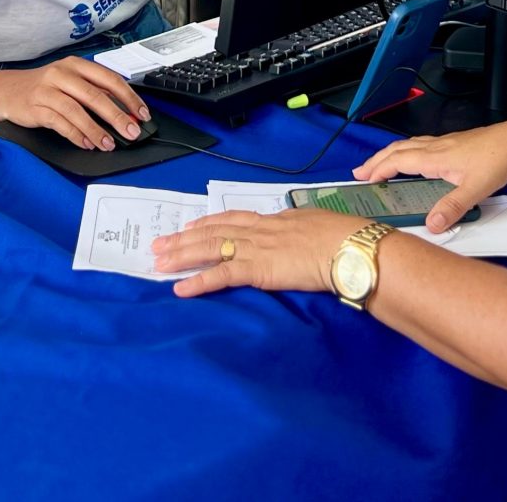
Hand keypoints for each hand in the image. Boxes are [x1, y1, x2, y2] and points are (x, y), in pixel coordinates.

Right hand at [3, 57, 147, 150]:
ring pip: (78, 112)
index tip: (141, 113)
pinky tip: (86, 143)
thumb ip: (93, 92)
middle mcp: (62, 74)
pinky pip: (60, 124)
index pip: (109, 79)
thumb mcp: (69, 81)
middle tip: (131, 131)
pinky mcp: (36, 108)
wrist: (6, 91)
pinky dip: (76, 135)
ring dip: (96, 130)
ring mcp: (47, 90)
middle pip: (95, 96)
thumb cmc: (44, 87)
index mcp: (76, 64)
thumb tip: (124, 111)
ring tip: (108, 143)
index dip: (128, 97)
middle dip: (117, 116)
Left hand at [151, 208, 366, 297]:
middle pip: (213, 231)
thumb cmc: (342, 237)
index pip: (233, 218)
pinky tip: (180, 289)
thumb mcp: (317, 226)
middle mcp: (260, 230)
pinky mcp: (257, 269)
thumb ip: (300, 230)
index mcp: (274, 219)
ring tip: (159, 263)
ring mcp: (256, 248)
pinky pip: (221, 275)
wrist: (347, 247)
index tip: (190, 225)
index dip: (209, 222)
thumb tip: (297, 235)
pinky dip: (198, 282)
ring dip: (182, 256)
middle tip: (159, 244)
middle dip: (184, 238)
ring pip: (210, 249)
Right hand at [352, 121, 506, 231]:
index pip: (398, 160)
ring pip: (411, 145)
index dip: (379, 169)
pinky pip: (423, 146)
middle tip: (361, 171)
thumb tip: (431, 225)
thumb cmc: (500, 158)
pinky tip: (417, 161)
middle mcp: (438, 147)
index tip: (363, 179)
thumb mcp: (476, 188)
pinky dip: (410, 153)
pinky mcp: (458, 144)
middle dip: (377, 160)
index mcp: (436, 156)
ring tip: (382, 165)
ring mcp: (448, 144)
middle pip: (399, 149)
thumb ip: (453, 207)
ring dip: (392, 155)